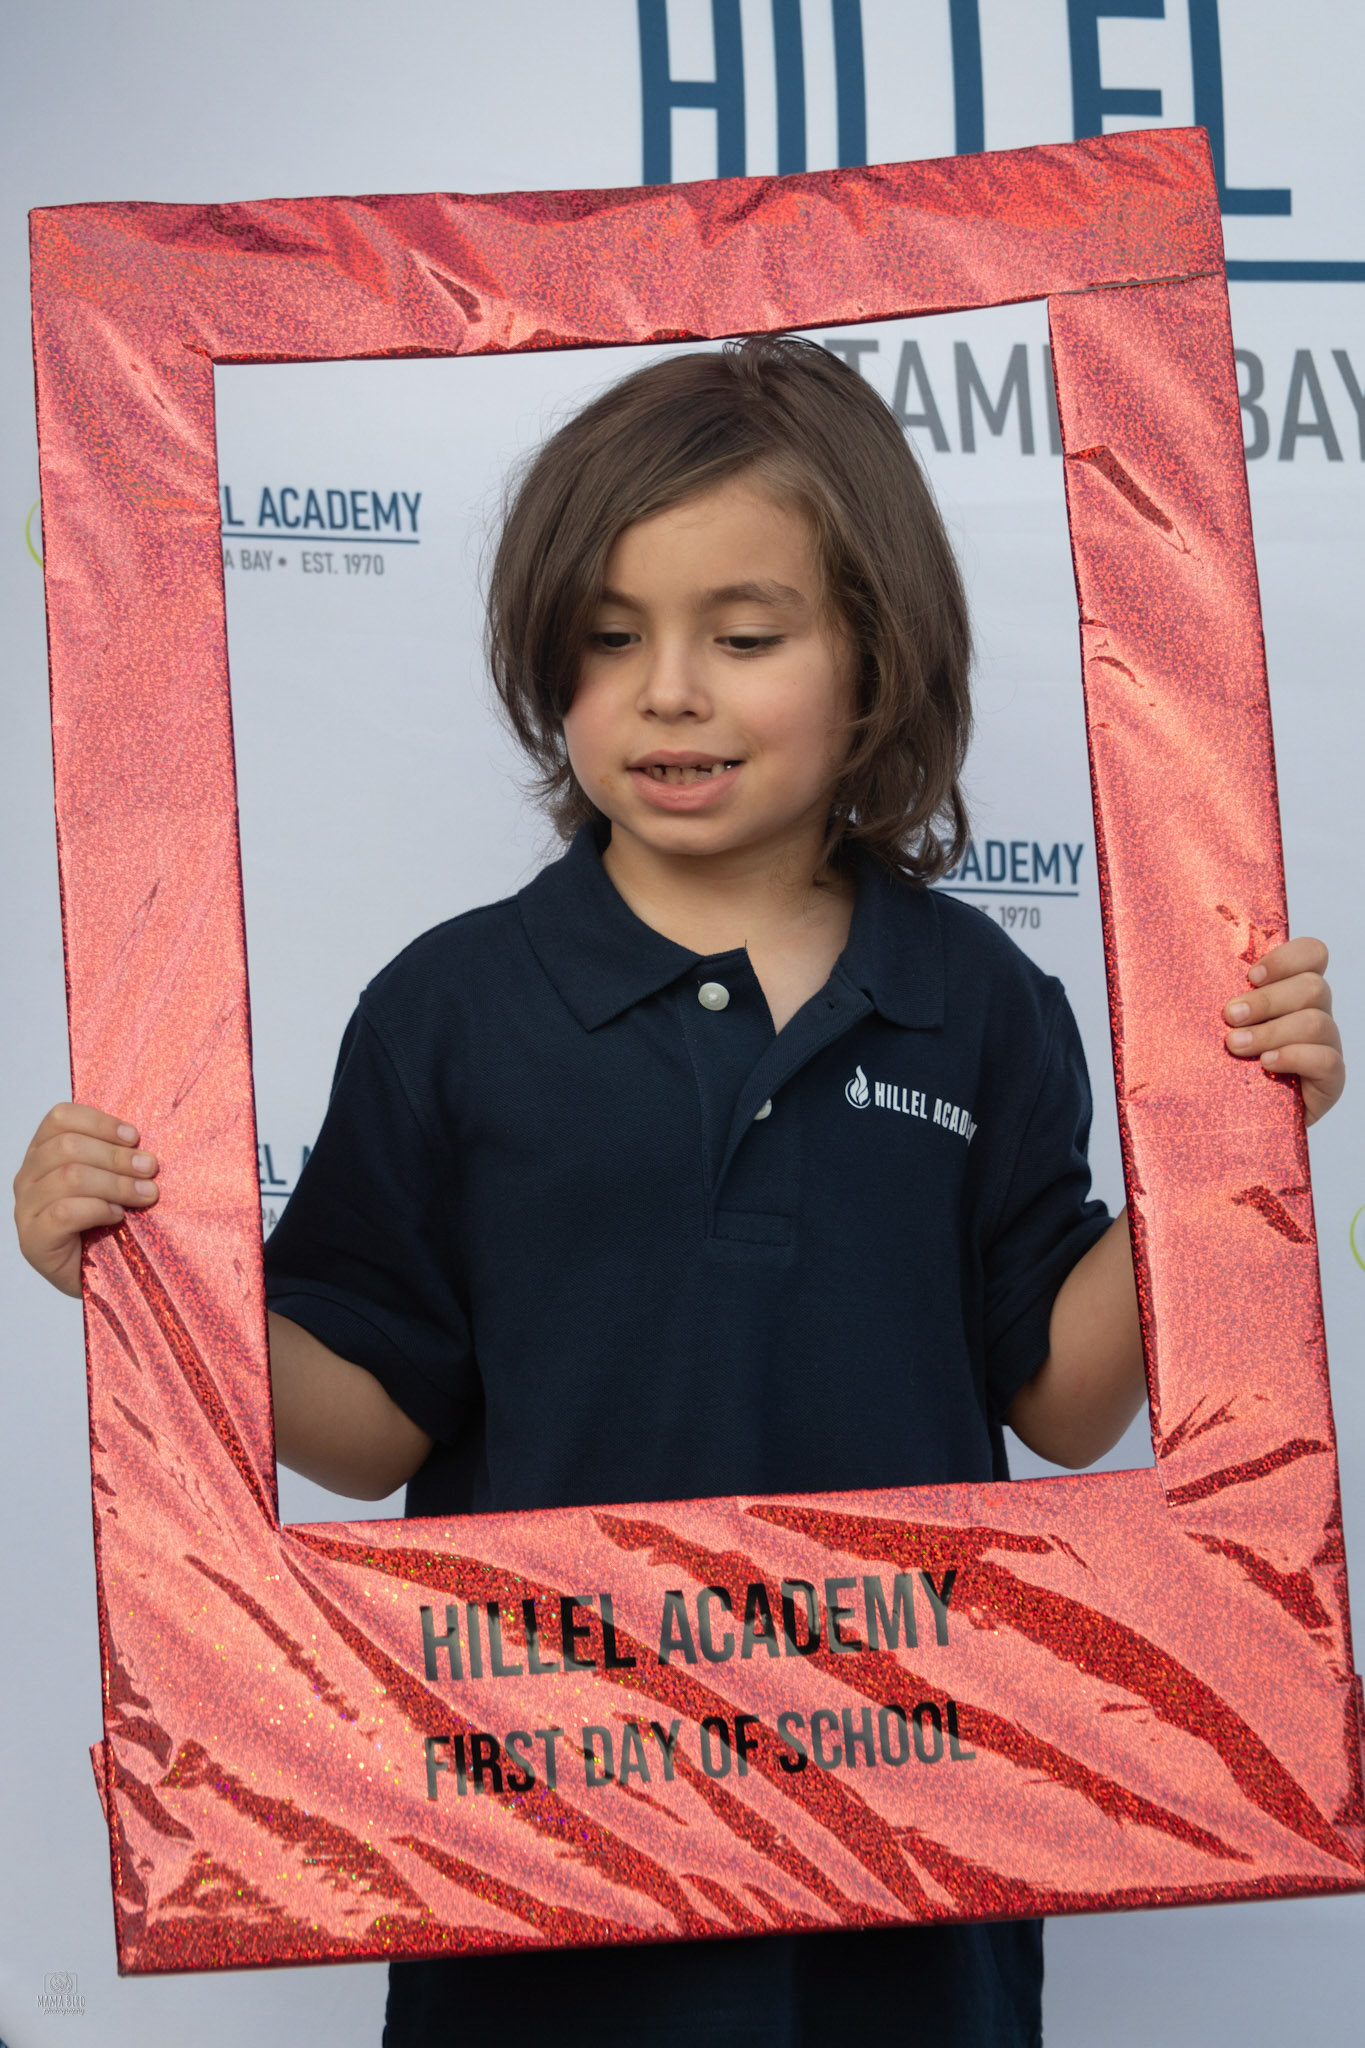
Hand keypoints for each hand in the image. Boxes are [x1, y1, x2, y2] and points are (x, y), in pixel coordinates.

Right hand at [13, 1104, 158, 1297]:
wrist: (96, 1279)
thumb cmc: (107, 1225)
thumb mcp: (112, 1182)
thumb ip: (117, 1158)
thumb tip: (146, 1145)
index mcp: (43, 1154)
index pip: (59, 1118)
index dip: (100, 1122)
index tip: (135, 1137)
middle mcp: (28, 1177)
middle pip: (67, 1147)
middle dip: (117, 1156)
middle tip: (150, 1169)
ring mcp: (26, 1210)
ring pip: (69, 1177)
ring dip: (116, 1183)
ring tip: (146, 1195)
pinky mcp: (32, 1240)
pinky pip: (64, 1212)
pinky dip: (98, 1209)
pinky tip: (118, 1216)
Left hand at [1223, 937, 1343, 1125]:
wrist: (1233, 1118)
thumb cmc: (1219, 1065)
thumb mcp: (1211, 1026)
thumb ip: (1208, 999)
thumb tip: (1164, 976)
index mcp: (1291, 991)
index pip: (1313, 955)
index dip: (1287, 958)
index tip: (1250, 974)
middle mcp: (1313, 1014)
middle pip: (1313, 986)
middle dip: (1267, 999)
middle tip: (1229, 1017)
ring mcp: (1324, 1047)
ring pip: (1317, 1022)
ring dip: (1271, 1031)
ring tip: (1236, 1046)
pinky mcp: (1329, 1080)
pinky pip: (1326, 1060)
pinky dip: (1293, 1057)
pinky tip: (1266, 1063)